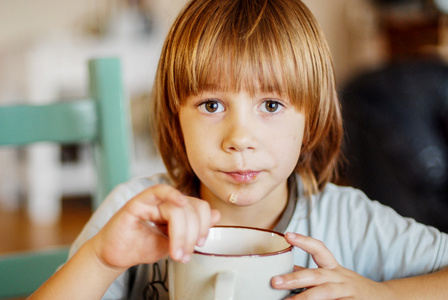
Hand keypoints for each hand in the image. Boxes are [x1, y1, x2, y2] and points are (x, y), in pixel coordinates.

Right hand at [89, 184, 220, 270]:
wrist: (116, 256)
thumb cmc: (141, 246)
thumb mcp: (174, 241)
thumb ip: (192, 229)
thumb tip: (216, 215)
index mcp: (175, 208)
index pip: (200, 207)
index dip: (204, 225)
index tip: (199, 244)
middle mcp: (165, 202)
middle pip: (192, 209)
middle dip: (192, 235)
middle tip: (184, 254)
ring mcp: (152, 200)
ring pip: (179, 208)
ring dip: (181, 233)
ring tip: (176, 252)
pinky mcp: (138, 203)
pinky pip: (159, 191)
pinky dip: (172, 195)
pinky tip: (179, 204)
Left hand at [271, 233, 390, 298]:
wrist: (385, 299)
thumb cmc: (349, 288)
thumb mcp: (332, 276)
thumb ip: (310, 274)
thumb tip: (282, 270)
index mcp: (333, 268)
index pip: (320, 249)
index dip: (304, 240)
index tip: (287, 235)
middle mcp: (340, 278)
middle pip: (317, 275)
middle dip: (295, 278)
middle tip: (274, 281)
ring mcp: (348, 292)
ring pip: (326, 292)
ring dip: (306, 297)